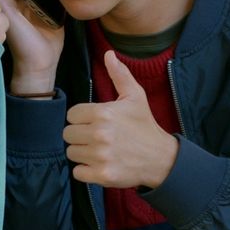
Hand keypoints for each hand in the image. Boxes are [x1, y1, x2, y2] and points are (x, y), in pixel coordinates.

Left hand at [64, 52, 178, 187]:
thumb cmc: (144, 125)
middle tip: (97, 137)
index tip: (95, 122)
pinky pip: (78, 172)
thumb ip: (119, 75)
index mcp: (103, 113)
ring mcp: (100, 156)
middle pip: (68, 134)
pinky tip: (100, 164)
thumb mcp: (134, 97)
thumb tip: (108, 54)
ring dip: (83, 152)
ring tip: (100, 150)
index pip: (72, 115)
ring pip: (71, 152)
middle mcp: (99, 134)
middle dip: (80, 135)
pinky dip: (86, 171)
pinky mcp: (102, 175)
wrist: (161, 158)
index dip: (82, 118)